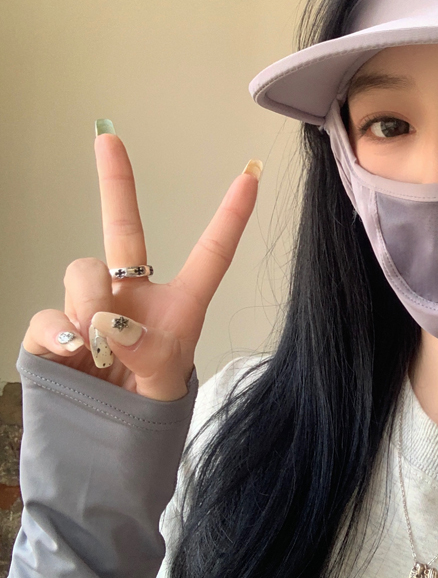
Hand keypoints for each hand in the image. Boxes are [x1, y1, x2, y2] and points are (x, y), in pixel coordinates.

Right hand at [21, 126, 261, 400]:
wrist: (108, 440)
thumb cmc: (151, 402)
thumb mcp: (165, 380)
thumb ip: (145, 350)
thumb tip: (111, 322)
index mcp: (180, 302)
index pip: (211, 253)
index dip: (231, 216)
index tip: (251, 175)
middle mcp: (134, 294)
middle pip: (123, 228)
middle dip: (116, 180)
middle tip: (108, 137)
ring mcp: (91, 307)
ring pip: (83, 271)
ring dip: (89, 303)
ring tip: (98, 348)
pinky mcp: (54, 329)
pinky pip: (47, 314)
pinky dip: (56, 330)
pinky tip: (69, 352)